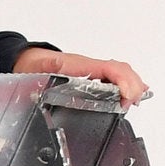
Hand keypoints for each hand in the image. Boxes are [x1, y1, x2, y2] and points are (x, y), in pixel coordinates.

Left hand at [14, 46, 150, 105]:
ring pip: (121, 73)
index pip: (111, 68)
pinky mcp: (92, 78)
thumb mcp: (38, 68)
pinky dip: (126, 85)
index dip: (124, 81)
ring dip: (133, 86)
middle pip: (122, 70)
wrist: (28, 61)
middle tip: (132, 104)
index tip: (128, 99)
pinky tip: (132, 95)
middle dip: (133, 86)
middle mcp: (90, 67)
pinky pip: (114, 78)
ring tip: (136, 101)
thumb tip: (55, 66)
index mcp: (81, 65)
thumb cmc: (33, 66)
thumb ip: (48, 68)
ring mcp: (92, 72)